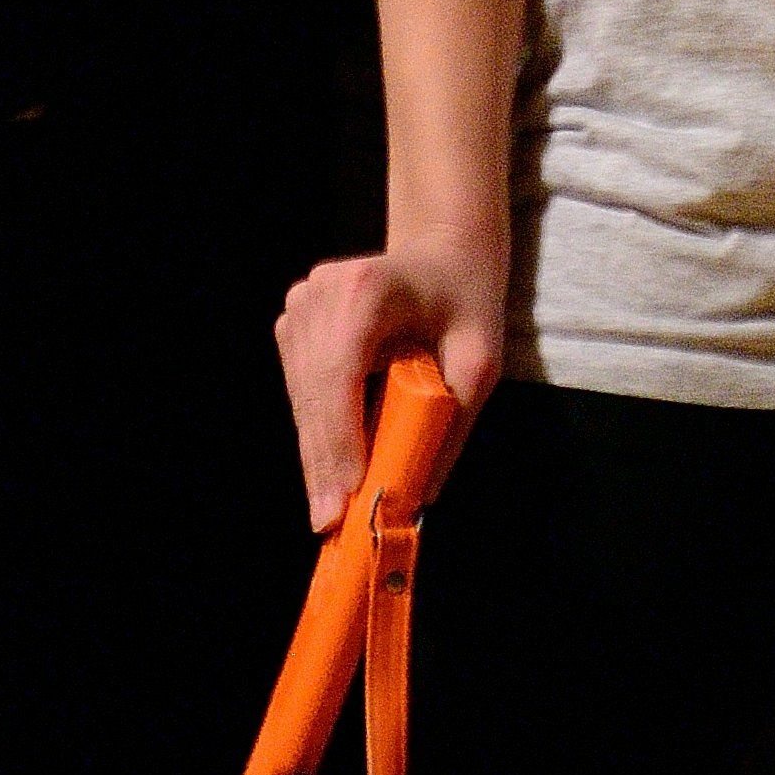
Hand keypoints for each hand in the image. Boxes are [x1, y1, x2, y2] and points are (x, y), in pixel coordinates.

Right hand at [275, 238, 506, 531]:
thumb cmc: (465, 298)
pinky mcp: (294, 322)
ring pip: (302, 399)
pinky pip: (302, 390)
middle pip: (315, 394)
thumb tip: (420, 496)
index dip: (339, 438)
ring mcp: (301, 304)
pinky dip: (318, 431)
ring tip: (331, 510)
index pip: (340, 374)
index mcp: (365, 289)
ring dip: (318, 454)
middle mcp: (321, 292)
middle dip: (325, 463)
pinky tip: (331, 469)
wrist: (442, 249)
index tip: (344, 496)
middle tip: (331, 525)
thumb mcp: (480, 358)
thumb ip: (453, 421)